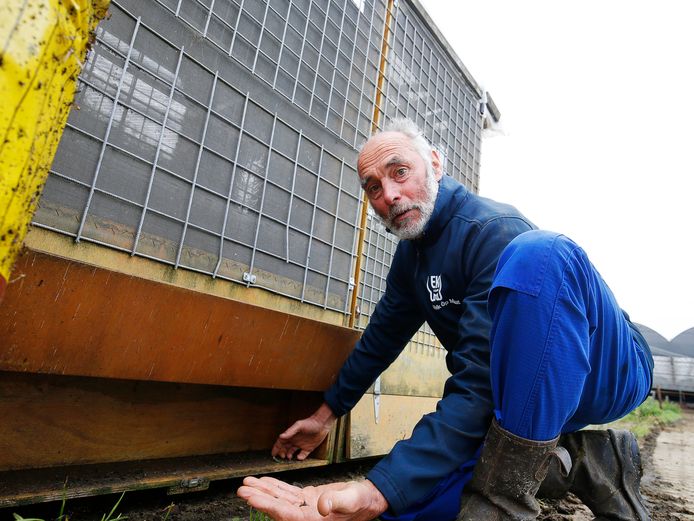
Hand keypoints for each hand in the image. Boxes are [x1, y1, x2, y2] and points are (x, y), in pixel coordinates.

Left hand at [237, 476, 387, 520]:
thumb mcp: (351, 499)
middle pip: (277, 507)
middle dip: (259, 498)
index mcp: (313, 520)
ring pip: (280, 499)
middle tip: (242, 489)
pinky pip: (288, 494)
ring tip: (247, 483)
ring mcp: (306, 508)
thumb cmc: (362, 502)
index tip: (251, 498)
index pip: (285, 513)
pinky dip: (276, 487)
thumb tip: (321, 505)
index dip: (267, 505)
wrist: (368, 500)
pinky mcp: (308, 500)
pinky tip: (266, 482)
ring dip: (264, 491)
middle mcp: (306, 516)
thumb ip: (336, 502)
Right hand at [272, 403, 336, 460]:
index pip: (281, 442)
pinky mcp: (308, 449)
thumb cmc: (309, 423)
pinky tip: (299, 457)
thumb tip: (281, 437)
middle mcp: (295, 441)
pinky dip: (300, 458)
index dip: (276, 448)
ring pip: (292, 453)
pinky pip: (302, 455)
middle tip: (282, 457)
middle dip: (282, 453)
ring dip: (289, 456)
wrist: (322, 424)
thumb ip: (290, 431)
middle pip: (285, 449)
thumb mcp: (299, 426)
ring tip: (289, 458)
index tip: (273, 454)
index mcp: (291, 435)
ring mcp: (301, 445)